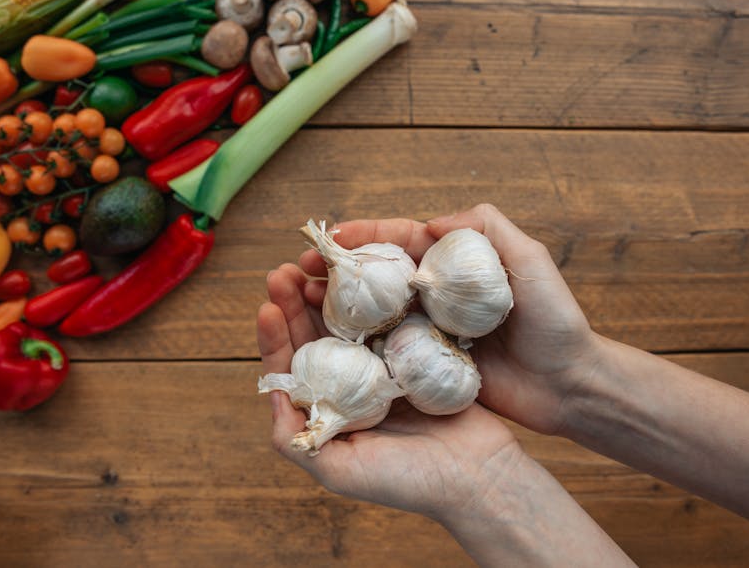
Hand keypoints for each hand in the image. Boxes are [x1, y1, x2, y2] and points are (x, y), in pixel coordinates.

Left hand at [258, 263, 518, 520]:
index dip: (276, 338)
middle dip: (294, 304)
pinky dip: (374, 296)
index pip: (293, 368)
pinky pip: (390, 318)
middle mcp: (352, 384)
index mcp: (331, 409)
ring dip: (327, 294)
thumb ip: (297, 442)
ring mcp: (385, 365)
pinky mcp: (417, 351)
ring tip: (311, 267)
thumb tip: (271, 395)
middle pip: (315, 335)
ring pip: (347, 321)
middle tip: (282, 273)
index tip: (267, 308)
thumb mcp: (341, 472)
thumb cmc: (410, 481)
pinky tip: (363, 276)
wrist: (481, 475)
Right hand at [297, 204, 600, 435]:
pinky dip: (351, 346)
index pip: (397, 241)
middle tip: (297, 272)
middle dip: (333, 271)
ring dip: (332, 306)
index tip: (328, 237)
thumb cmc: (556, 322)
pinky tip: (324, 346)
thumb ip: (488, 229)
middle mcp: (432, 294)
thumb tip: (433, 221)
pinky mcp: (426, 366)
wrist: (570, 386)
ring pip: (369, 312)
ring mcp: (426, 330)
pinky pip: (382, 352)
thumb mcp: (531, 262)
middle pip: (373, 276)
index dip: (360, 237)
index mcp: (452, 264)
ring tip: (298, 303)